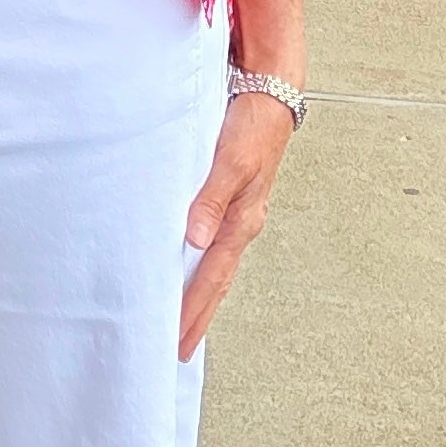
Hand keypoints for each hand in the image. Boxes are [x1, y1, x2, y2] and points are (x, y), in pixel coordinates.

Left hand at [179, 90, 294, 363]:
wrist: (271, 93)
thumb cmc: (253, 124)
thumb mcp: (231, 160)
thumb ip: (210, 200)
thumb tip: (195, 240)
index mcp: (241, 221)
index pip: (210, 279)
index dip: (192, 313)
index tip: (175, 342)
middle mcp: (240, 225)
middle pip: (215, 284)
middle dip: (196, 319)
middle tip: (176, 353)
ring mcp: (237, 216)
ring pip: (214, 269)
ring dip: (199, 299)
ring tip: (180, 328)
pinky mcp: (229, 203)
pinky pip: (212, 249)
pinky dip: (199, 271)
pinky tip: (186, 279)